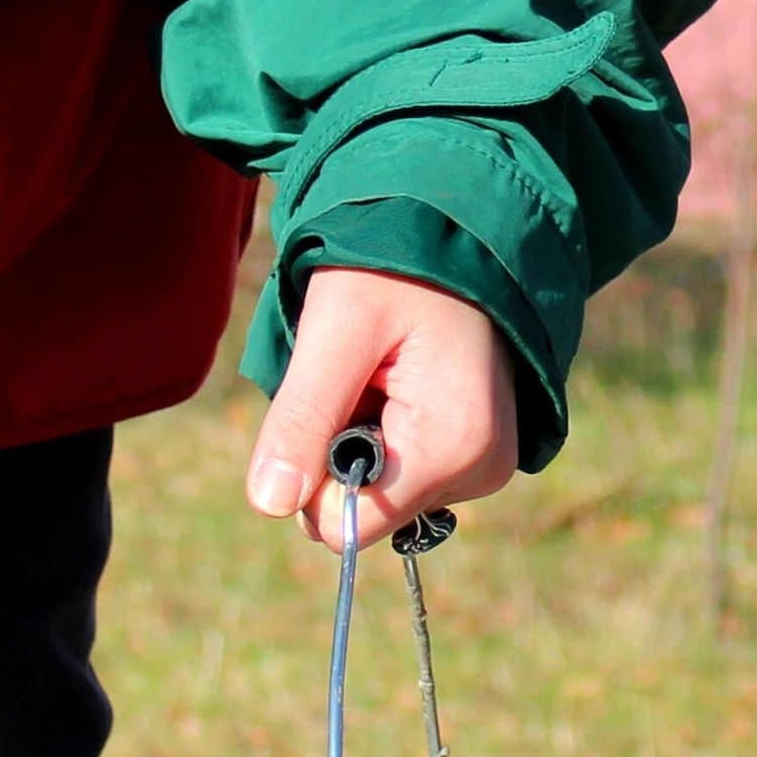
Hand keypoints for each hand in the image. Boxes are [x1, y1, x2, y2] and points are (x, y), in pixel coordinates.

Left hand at [243, 266, 520, 554]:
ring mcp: (486, 467)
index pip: (349, 523)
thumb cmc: (394, 267)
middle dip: (340, 449)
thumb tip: (270, 503)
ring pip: (380, 493)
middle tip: (362, 375)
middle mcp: (482, 470)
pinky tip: (402, 381)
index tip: (334, 398)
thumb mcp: (337, 329)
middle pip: (364, 511)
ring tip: (386, 370)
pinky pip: (404, 475)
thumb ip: (303, 417)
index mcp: (454, 446)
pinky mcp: (479, 457)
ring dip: (361, 437)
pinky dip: (386, 433)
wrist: (454, 233)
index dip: (315, 470)